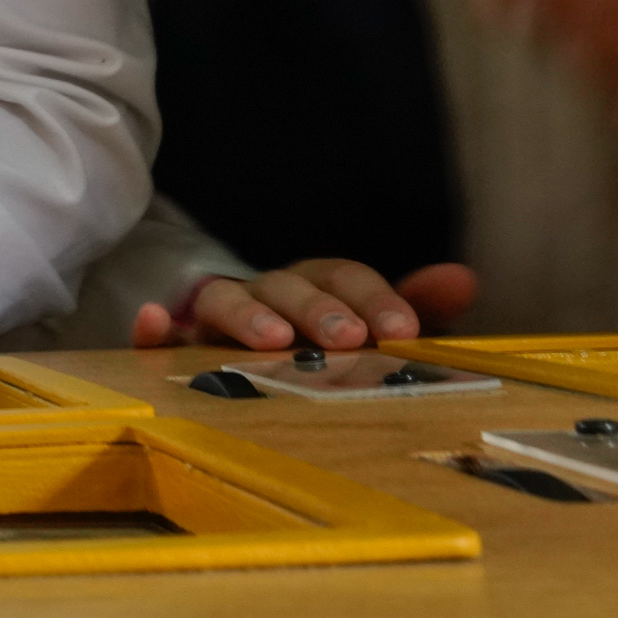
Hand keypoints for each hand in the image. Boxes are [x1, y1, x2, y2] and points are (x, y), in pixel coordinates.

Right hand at [132, 260, 477, 350]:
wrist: (218, 337)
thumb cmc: (304, 336)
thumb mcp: (361, 321)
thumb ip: (409, 303)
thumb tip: (466, 277)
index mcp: (311, 286)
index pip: (341, 276)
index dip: (375, 298)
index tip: (406, 330)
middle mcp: (263, 294)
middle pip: (287, 286)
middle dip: (318, 309)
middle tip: (348, 338)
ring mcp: (212, 316)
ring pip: (225, 300)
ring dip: (247, 315)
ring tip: (272, 340)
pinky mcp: (171, 342)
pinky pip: (156, 333)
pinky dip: (151, 327)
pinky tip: (153, 321)